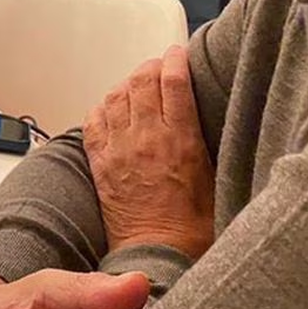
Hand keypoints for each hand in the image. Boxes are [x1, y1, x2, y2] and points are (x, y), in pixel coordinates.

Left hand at [83, 45, 214, 258]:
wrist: (157, 255)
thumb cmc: (193, 227)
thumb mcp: (214, 178)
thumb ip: (204, 141)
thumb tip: (203, 115)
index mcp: (179, 140)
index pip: (174, 82)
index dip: (175, 60)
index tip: (177, 53)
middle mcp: (145, 138)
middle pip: (141, 82)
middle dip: (150, 67)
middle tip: (157, 67)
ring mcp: (118, 148)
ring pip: (115, 96)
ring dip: (125, 84)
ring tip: (136, 85)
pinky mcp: (99, 162)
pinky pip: (92, 120)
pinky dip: (101, 108)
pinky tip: (111, 109)